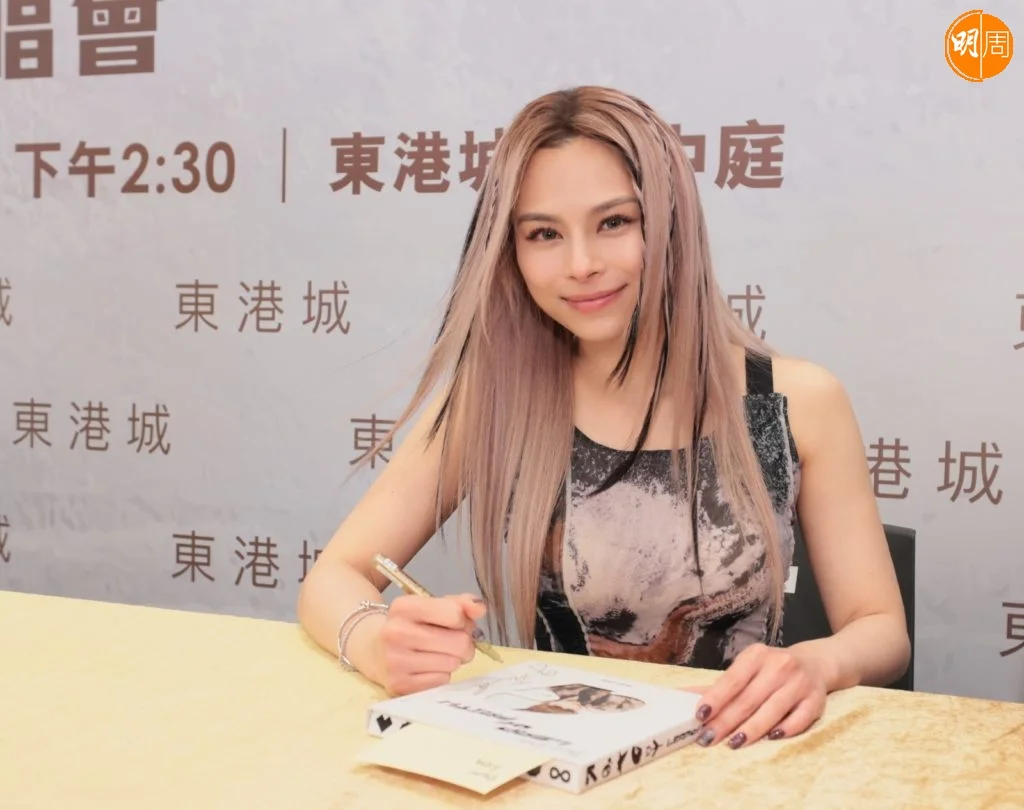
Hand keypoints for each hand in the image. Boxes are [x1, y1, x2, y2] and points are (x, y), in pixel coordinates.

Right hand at [373, 592, 486, 696]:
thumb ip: (460, 603)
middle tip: (453, 642)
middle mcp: (395, 633)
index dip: (462, 620)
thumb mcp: (432, 606)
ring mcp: (395, 661)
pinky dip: (441, 675)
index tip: (455, 622)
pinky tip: (428, 668)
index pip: (454, 614)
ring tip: (439, 654)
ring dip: (453, 660)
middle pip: (459, 642)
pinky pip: (441, 681)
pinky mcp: (399, 685)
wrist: (375, 650)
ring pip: (452, 664)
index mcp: (404, 607)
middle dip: (464, 643)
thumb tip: (480, 608)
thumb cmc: (412, 625)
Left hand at [690, 643, 827, 748]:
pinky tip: (771, 738)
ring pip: (772, 710)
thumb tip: (680, 696)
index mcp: (756, 655)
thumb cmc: (770, 670)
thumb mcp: (746, 670)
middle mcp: (779, 665)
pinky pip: (800, 719)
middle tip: (708, 739)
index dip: (715, 698)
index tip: (700, 716)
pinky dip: (785, 730)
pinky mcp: (816, 700)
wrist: (814, 664)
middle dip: (726, 721)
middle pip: (749, 699)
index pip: (732, 680)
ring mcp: (800, 683)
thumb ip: (718, 686)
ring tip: (733, 744)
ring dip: (751, 729)